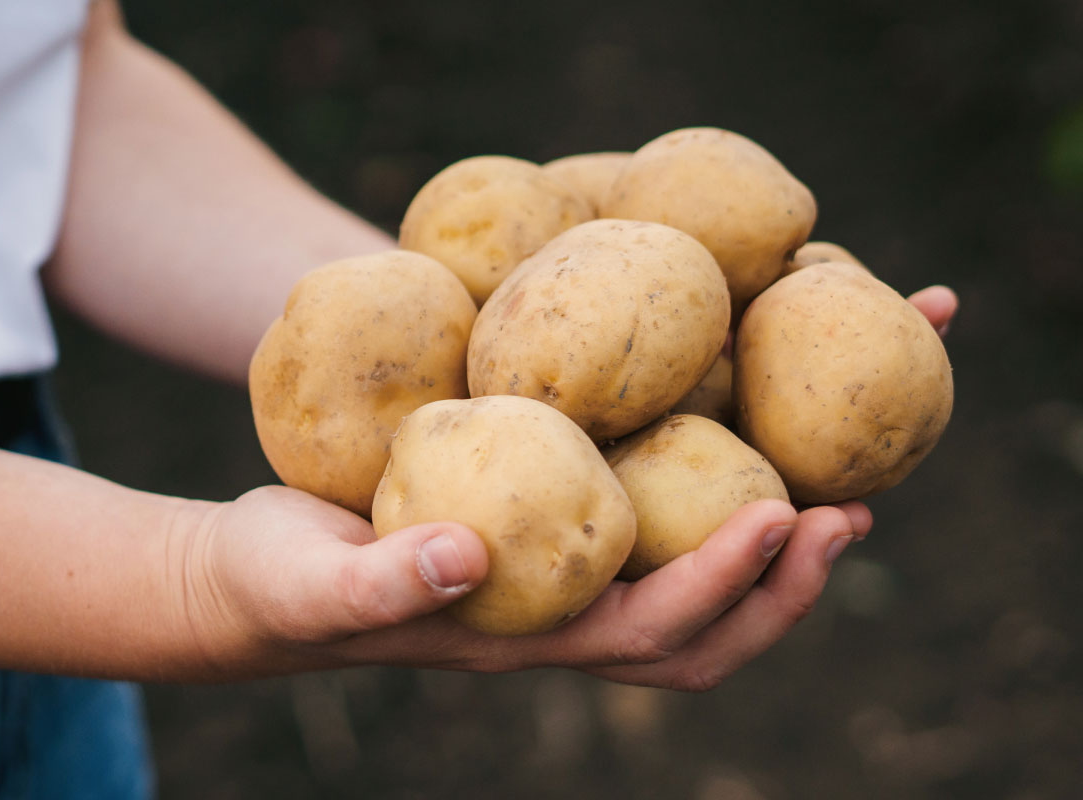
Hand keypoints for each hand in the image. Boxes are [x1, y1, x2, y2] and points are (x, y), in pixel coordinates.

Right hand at [171, 286, 957, 686]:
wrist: (257, 582)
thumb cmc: (279, 584)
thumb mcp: (315, 581)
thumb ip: (382, 581)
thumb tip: (469, 552)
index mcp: (520, 639)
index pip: (648, 631)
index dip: (722, 582)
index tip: (781, 513)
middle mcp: (554, 620)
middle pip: (700, 633)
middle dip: (782, 586)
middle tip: (850, 514)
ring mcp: (550, 584)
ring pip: (684, 587)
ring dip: (764, 552)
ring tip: (828, 490)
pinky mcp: (537, 535)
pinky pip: (639, 527)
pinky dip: (703, 499)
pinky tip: (720, 437)